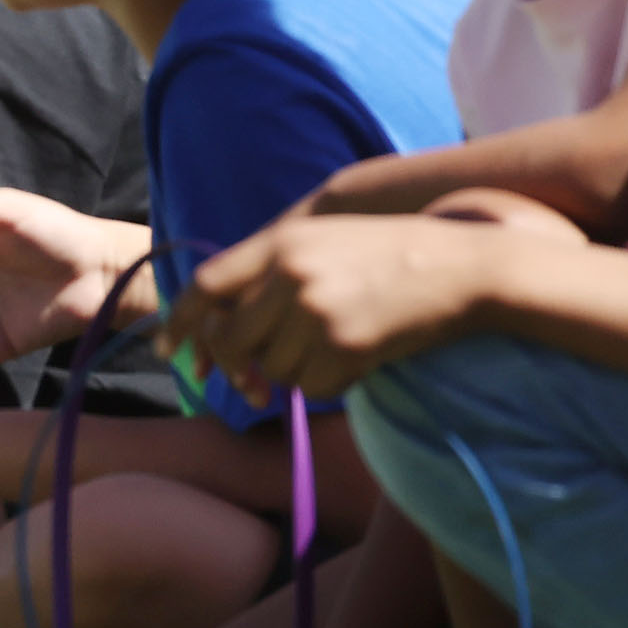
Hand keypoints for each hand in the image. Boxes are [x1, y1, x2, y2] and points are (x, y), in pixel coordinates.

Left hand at [160, 202, 564, 401]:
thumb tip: (225, 321)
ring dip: (292, 373)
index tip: (167, 350)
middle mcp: (289, 276)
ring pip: (272, 369)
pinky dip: (325, 385)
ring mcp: (317, 312)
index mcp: (279, 244)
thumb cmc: (390, 254)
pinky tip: (353, 361)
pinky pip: (311, 387)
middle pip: (232, 338)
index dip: (181, 321)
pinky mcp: (347, 346)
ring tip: (329, 350)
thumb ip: (272, 270)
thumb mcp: (321, 241)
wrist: (460, 267)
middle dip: (233, 366)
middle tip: (244, 384)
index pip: (207, 285)